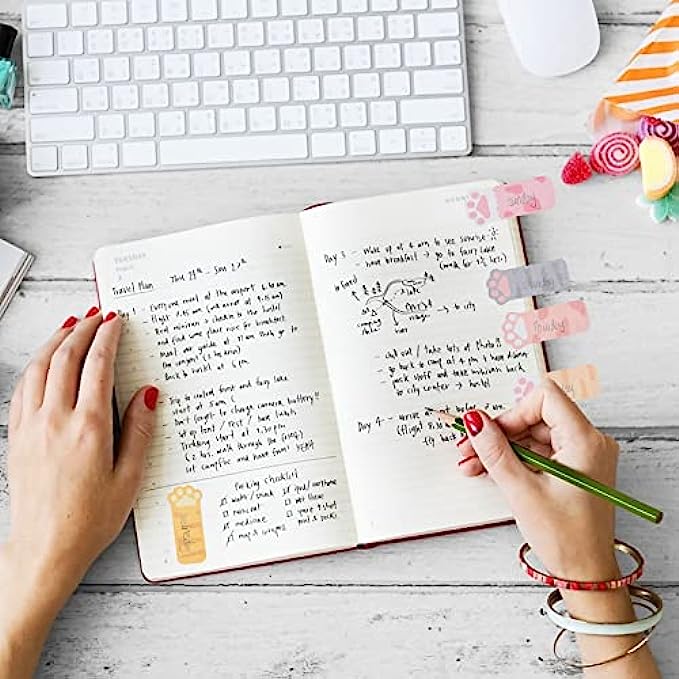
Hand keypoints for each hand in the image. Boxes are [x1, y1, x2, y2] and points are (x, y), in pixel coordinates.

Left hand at [5, 308, 157, 598]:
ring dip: (56, 340)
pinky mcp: (18, 437)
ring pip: (39, 367)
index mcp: (89, 428)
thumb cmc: (88, 520)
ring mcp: (31, 427)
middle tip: (97, 314)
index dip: (107, 337)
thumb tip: (148, 394)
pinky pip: (23, 387)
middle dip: (82, 329)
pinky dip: (35, 365)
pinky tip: (43, 361)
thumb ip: (140, 431)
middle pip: (65, 358)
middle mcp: (56, 421)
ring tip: (70, 325)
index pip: (97, 366)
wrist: (44, 549)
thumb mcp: (129, 478)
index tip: (116, 321)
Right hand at [455, 380, 619, 580]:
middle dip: (501, 432)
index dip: (513, 412)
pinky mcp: (575, 468)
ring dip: (503, 448)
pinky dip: (515, 459)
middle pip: (536, 417)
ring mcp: (583, 456)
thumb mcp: (522, 490)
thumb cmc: (566, 538)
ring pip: (534, 435)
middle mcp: (589, 442)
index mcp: (585, 441)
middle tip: (470, 448)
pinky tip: (491, 470)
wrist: (586, 573)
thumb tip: (476, 421)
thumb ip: (495, 451)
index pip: (545, 398)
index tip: (490, 432)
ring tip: (474, 464)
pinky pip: (540, 452)